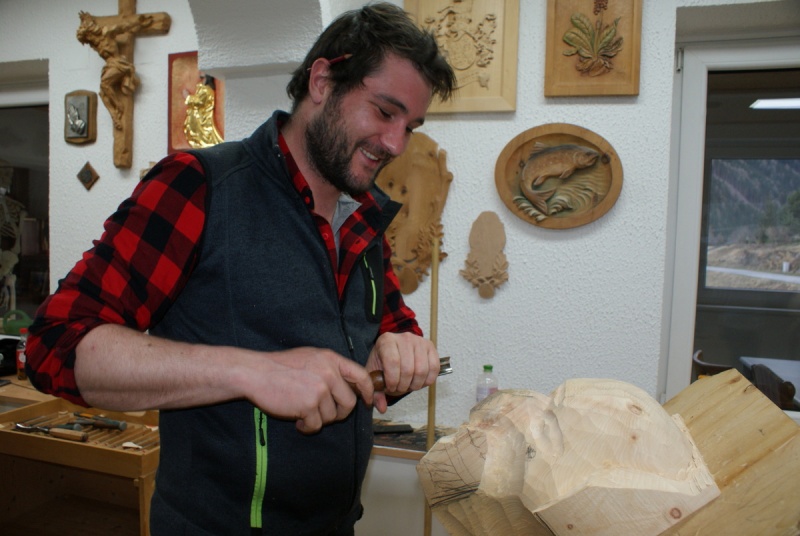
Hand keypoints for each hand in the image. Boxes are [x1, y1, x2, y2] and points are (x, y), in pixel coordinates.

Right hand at [246, 347, 374, 433]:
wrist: (255, 373)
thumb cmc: (280, 366)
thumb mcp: (311, 358)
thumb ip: (331, 369)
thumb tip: (350, 387)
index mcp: (331, 359)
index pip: (361, 376)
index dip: (367, 391)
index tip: (367, 401)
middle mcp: (329, 373)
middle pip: (349, 403)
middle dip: (339, 413)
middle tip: (325, 415)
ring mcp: (319, 389)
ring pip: (331, 416)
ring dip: (318, 419)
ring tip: (303, 413)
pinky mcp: (308, 405)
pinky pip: (316, 425)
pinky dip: (307, 427)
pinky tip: (297, 420)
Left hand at [367, 332, 438, 412]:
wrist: (394, 349)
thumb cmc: (383, 360)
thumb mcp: (374, 372)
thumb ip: (375, 390)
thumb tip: (382, 408)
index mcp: (387, 341)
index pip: (393, 361)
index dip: (392, 379)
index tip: (390, 387)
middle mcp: (404, 338)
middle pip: (408, 368)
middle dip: (403, 385)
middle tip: (399, 388)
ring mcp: (419, 341)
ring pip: (422, 370)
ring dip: (415, 384)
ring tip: (408, 385)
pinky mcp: (431, 347)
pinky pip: (434, 368)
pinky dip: (427, 380)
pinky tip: (419, 381)